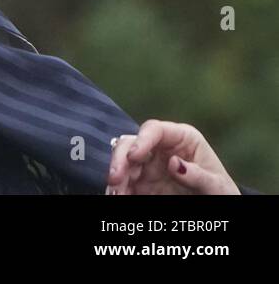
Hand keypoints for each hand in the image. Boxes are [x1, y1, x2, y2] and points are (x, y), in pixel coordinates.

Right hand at [107, 119, 239, 194]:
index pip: (156, 130)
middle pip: (132, 143)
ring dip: (116, 174)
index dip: (142, 139)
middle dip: (120, 159)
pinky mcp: (141, 182)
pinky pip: (123, 181)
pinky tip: (117, 195)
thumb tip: (174, 162)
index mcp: (182, 139)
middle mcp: (161, 148)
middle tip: (115, 178)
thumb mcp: (217, 186)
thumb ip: (198, 175)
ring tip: (116, 193)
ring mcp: (148, 165)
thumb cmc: (221, 193)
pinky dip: (117, 188)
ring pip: (123, 161)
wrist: (216, 206)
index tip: (134, 156)